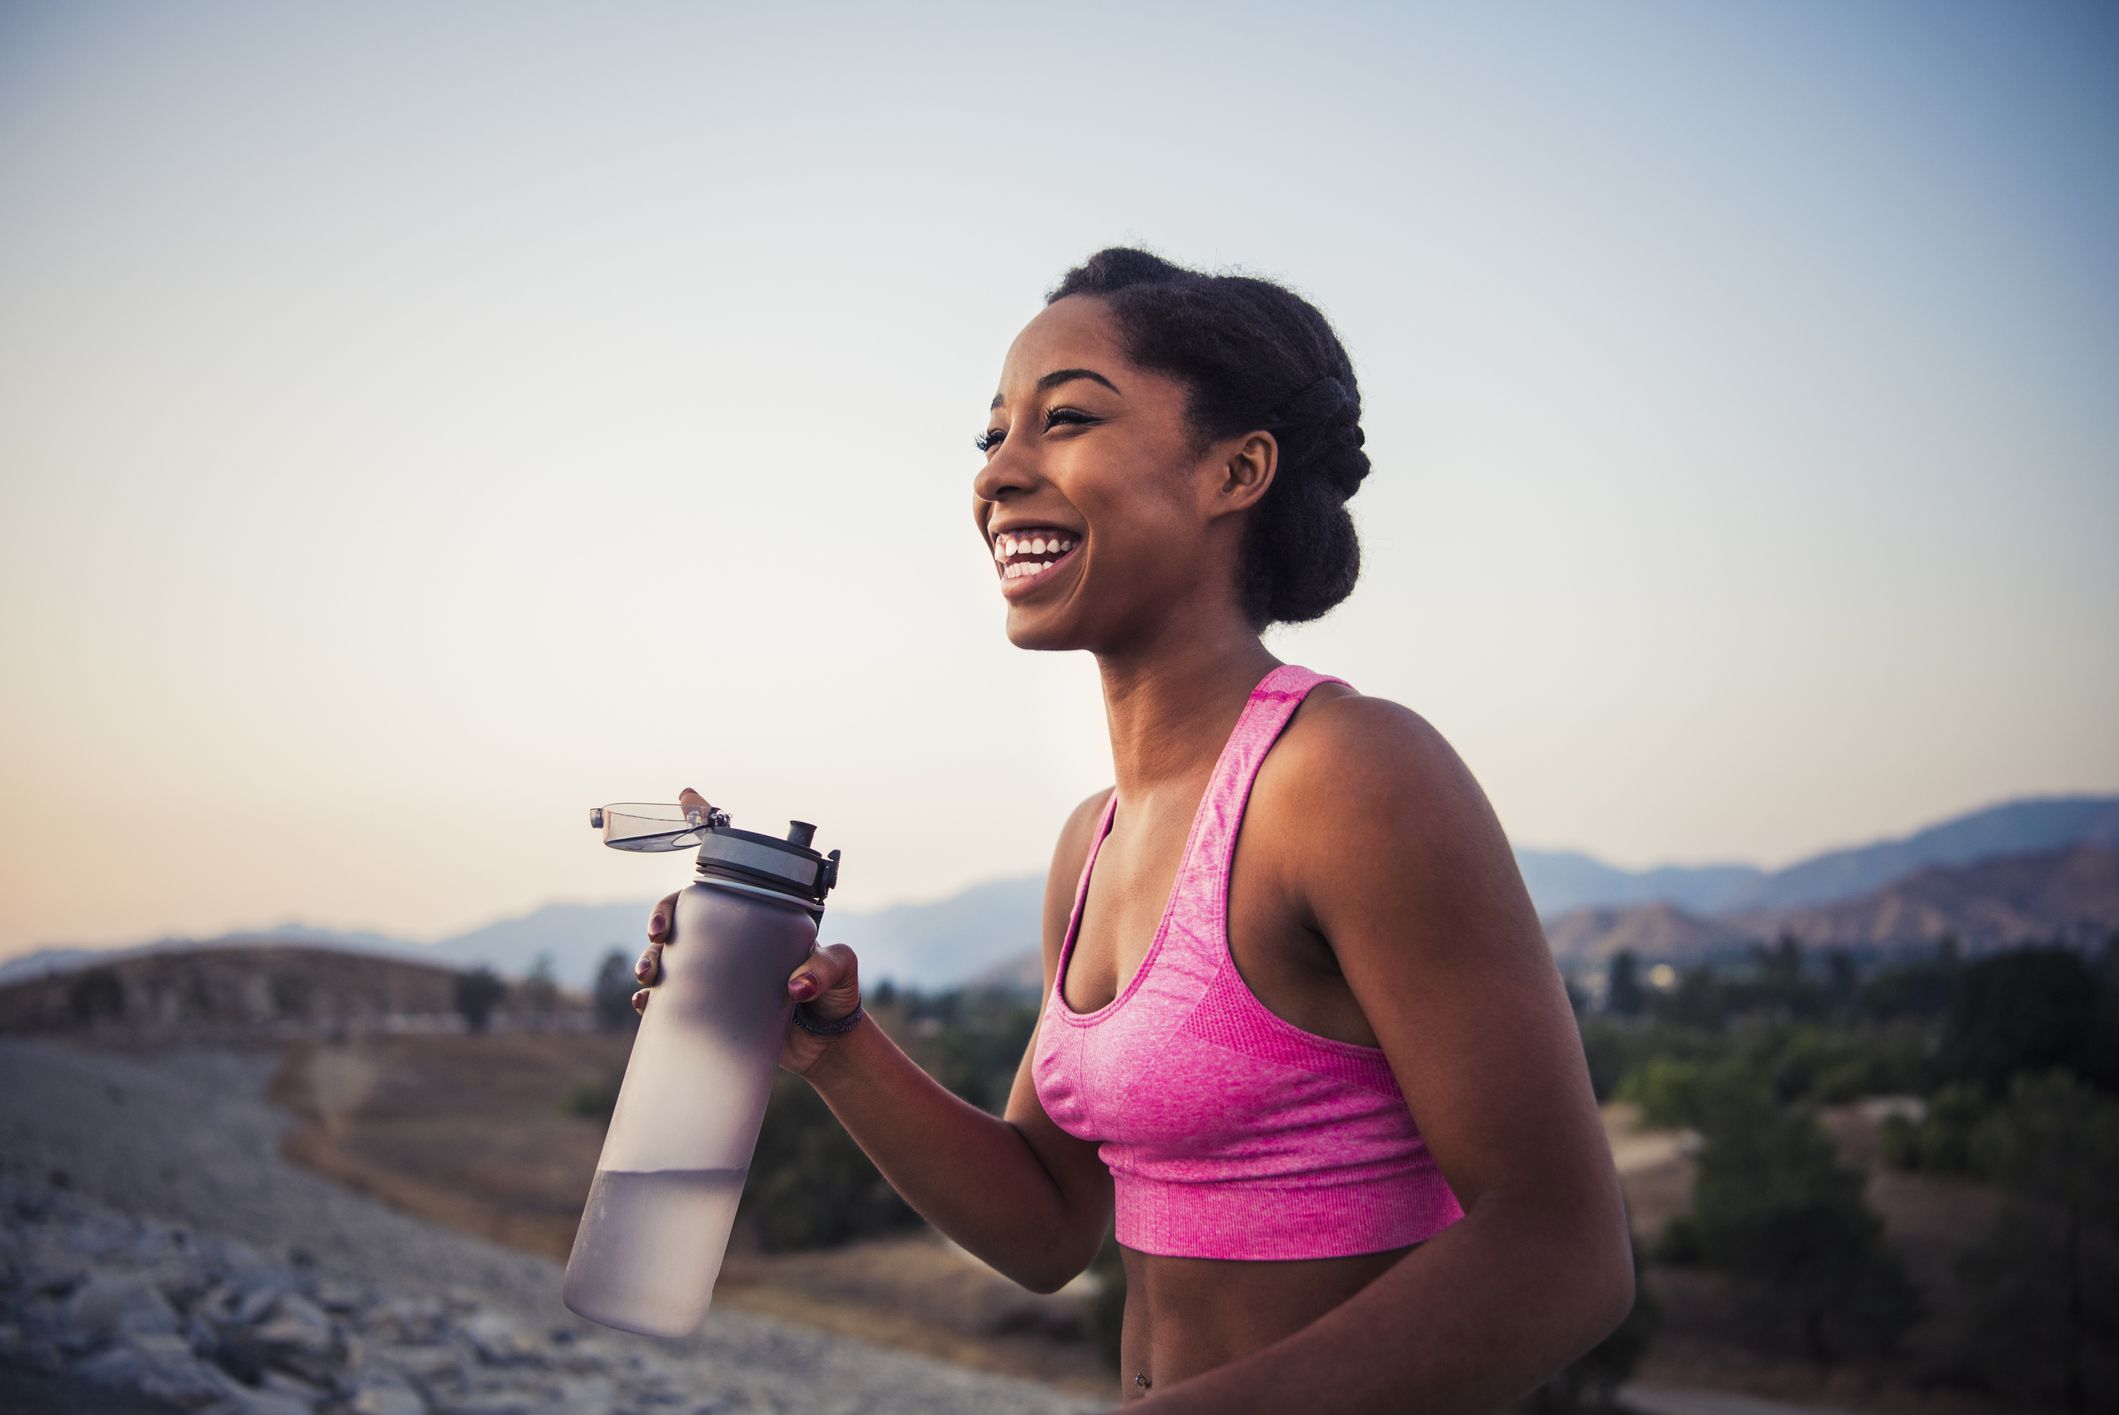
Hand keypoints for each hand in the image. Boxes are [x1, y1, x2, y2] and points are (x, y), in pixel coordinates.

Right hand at [633, 787, 864, 1076]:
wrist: (826, 1045)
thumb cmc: (837, 995)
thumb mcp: (840, 970)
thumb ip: (825, 968)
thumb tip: (795, 986)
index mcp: (760, 917)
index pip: (732, 867)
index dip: (706, 827)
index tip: (686, 796)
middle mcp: (732, 938)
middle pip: (684, 911)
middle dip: (662, 914)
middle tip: (659, 932)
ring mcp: (717, 972)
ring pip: (668, 954)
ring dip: (648, 957)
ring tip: (650, 973)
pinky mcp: (708, 1007)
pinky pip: (670, 999)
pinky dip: (652, 999)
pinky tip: (646, 1002)